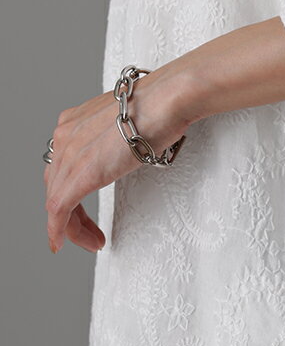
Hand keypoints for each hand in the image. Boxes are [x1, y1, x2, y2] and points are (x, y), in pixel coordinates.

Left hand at [43, 16, 284, 254]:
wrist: (167, 100)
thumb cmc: (163, 107)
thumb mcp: (136, 126)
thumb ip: (126, 140)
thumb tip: (139, 149)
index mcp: (75, 123)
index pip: (61, 167)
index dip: (70, 194)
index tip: (86, 214)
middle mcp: (64, 135)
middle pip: (56, 185)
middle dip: (71, 216)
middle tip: (93, 235)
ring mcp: (69, 154)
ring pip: (56, 201)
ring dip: (72, 228)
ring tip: (94, 243)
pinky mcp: (80, 173)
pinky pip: (58, 209)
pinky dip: (58, 230)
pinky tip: (60, 244)